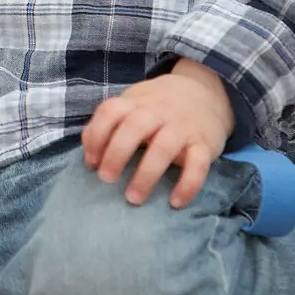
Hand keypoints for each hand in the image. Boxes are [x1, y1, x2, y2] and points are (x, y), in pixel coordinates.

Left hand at [82, 58, 234, 208]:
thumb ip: (109, 123)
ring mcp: (182, 127)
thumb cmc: (158, 107)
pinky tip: (175, 202)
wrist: (205, 92)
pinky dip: (188, 184)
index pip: (110, 111)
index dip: (96, 136)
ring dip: (147, 174)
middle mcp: (158, 112)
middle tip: (106, 179)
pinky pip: (199, 164)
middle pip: (135, 127)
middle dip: (117, 153)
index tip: (90, 162)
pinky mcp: (204, 143)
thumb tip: (89, 151)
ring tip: (133, 198)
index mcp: (136, 102)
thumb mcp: (132, 105)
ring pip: (164, 147)